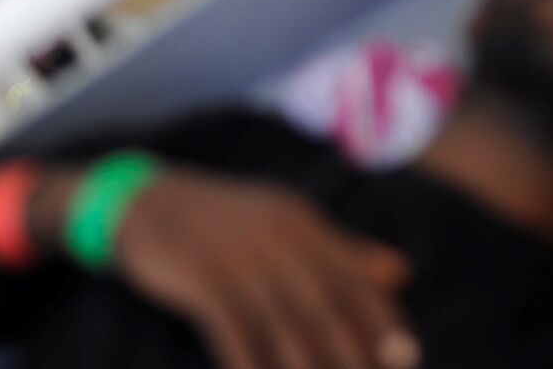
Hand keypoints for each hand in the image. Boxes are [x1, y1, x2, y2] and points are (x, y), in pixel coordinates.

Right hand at [113, 171, 417, 368]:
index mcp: (306, 225)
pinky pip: (235, 328)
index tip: (409, 357)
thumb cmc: (227, 225)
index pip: (357, 278)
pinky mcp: (201, 274)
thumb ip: (343, 253)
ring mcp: (240, 255)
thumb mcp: (288, 228)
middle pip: (329, 305)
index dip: (385, 321)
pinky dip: (250, 364)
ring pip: (286, 324)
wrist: (143, 201)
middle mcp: (280, 237)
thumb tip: (403, 273)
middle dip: (355, 354)